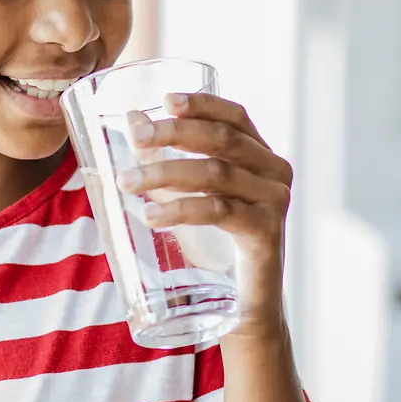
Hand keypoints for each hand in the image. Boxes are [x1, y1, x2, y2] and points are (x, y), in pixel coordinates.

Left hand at [115, 91, 293, 338]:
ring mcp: (274, 202)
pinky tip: (151, 215)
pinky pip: (218, 211)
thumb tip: (131, 119)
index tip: (165, 99)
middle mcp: (274, 172)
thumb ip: (166, 157)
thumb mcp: (191, 193)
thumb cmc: (215, 240)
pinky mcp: (265, 232)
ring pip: (215, 174)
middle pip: (222, 140)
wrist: (246, 302)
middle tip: (134, 137)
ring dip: (165, 173)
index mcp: (261, 155)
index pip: (236, 116)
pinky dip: (180, 209)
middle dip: (174, 134)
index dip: (203, 104)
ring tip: (126, 182)